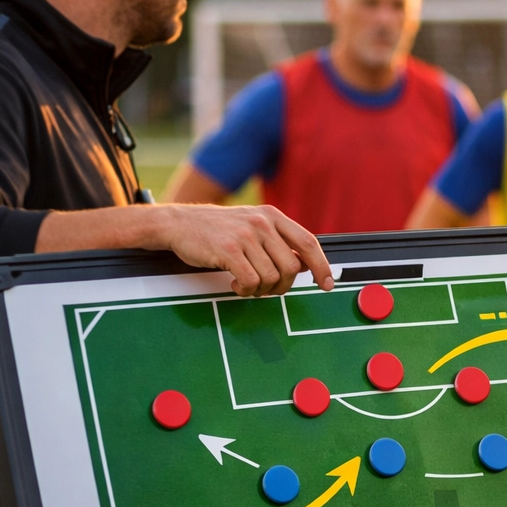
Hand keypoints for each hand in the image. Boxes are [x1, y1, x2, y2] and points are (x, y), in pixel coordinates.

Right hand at [157, 204, 333, 296]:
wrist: (179, 224)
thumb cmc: (218, 230)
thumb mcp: (252, 226)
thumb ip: (279, 242)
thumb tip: (305, 266)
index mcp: (272, 216)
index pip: (308, 242)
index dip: (321, 265)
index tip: (327, 283)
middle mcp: (262, 223)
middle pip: (291, 266)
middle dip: (283, 285)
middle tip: (267, 289)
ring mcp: (245, 236)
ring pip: (272, 277)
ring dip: (261, 290)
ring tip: (247, 284)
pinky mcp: (228, 251)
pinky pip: (251, 282)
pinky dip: (246, 290)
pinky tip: (235, 285)